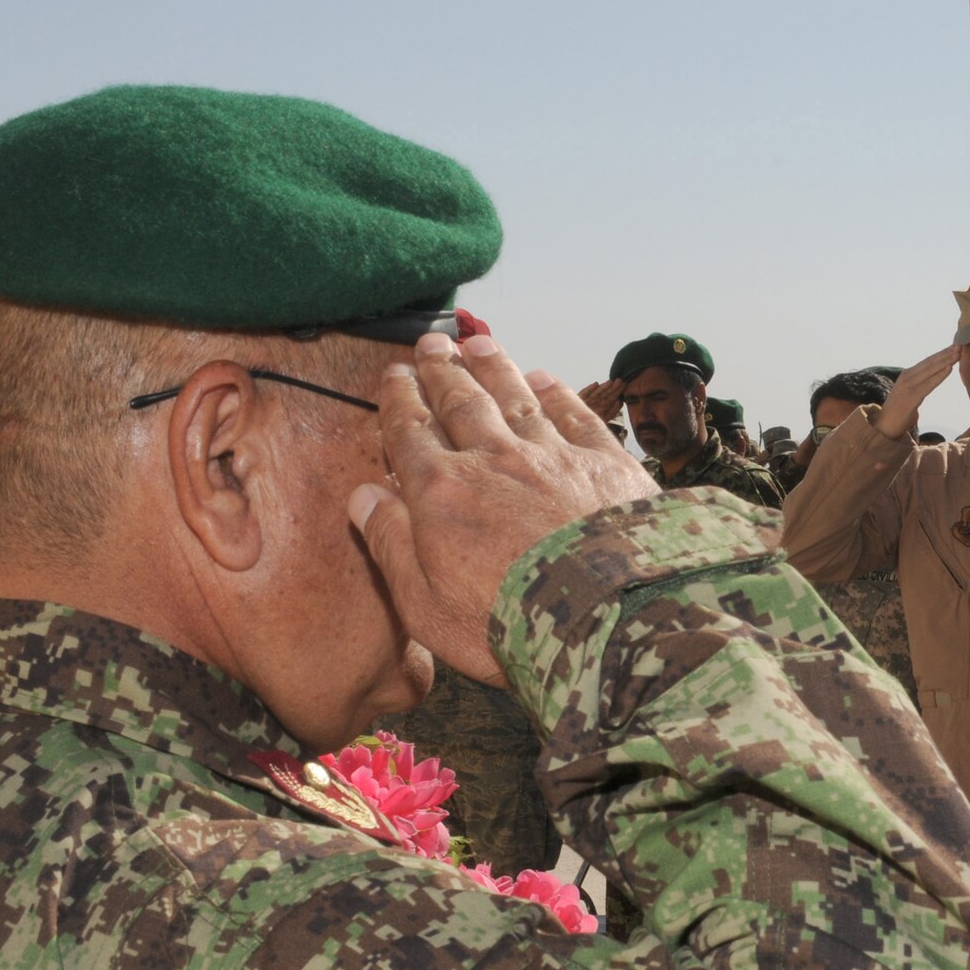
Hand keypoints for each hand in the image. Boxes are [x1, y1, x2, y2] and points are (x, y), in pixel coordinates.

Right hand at [349, 334, 657, 685]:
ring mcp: (553, 456)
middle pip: (461, 403)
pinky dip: (557, 393)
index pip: (411, 433)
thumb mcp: (425, 603)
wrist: (606, 619)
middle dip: (442, 371)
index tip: (393, 376)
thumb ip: (391, 544)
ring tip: (480, 343)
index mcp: (442, 492)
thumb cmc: (506, 626)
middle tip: (431, 345)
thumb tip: (363, 496)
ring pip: (516, 397)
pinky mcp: (606, 464)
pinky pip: (575, 415)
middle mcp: (494, 459)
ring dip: (495, 367)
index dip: (400, 401)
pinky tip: (547, 379)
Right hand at [874, 346, 958, 440]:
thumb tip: (932, 380)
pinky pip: (929, 384)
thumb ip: (920, 385)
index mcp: (907, 375)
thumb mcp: (910, 393)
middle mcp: (907, 377)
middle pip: (930, 362)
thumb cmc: (899, 411)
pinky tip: (949, 368)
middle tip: (960, 345)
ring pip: (930, 370)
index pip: (927, 362)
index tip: (954, 347)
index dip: (941, 353)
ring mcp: (908, 386)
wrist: (884, 426)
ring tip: (958, 353)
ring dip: (945, 361)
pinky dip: (940, 375)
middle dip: (945, 353)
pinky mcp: (911, 397)